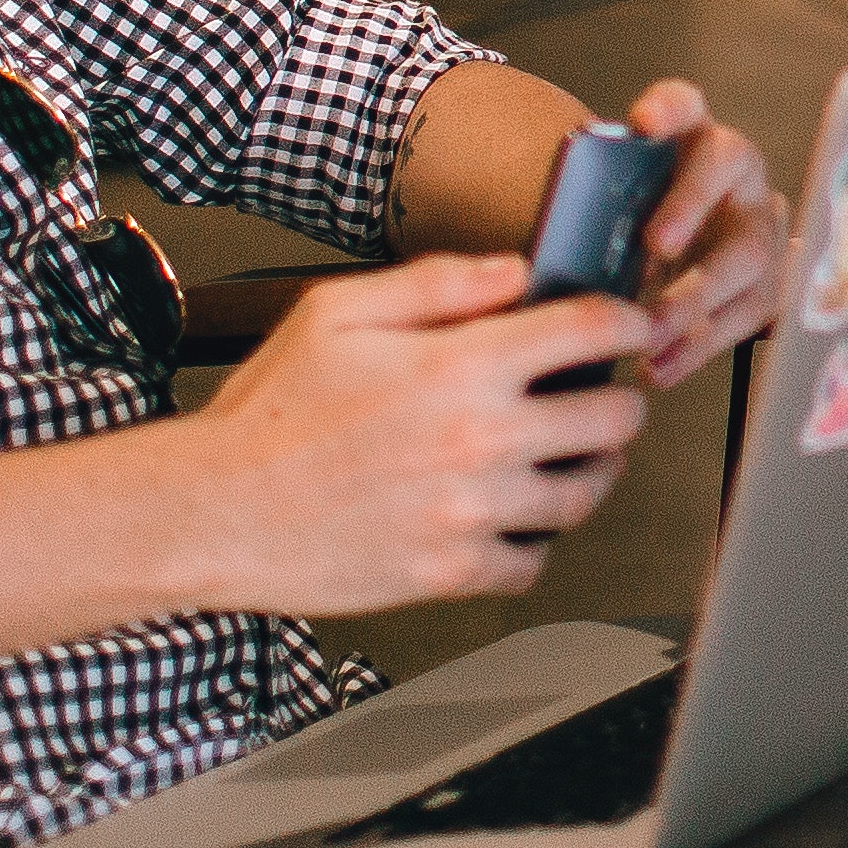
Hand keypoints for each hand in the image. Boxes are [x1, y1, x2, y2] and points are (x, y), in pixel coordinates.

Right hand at [180, 250, 654, 608]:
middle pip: (611, 418)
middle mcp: (480, 440)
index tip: (632, 325)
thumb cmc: (269, 413)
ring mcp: (471, 513)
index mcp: (459, 366)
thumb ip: (438, 283)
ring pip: (584, 494)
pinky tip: (513, 517)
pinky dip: (535, 541)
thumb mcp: (339, 312)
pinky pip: (534, 562)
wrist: (216, 511)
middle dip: (619, 399)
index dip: (628, 321)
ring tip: (571, 457)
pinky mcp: (451, 572)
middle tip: (603, 396)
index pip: (588, 332)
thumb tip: (515, 274)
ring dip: (591, 471)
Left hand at [617, 79, 783, 385]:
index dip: (669, 108)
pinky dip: (700, 346)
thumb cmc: (641, 227)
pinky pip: (748, 313)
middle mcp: (738, 171)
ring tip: (650, 334)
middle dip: (690, 207)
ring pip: (747, 252)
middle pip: (725, 168)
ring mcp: (763, 223)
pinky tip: (661, 367)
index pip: (686, 105)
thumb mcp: (623, 210)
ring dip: (696, 297)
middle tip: (654, 246)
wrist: (698, 254)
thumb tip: (556, 263)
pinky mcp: (773, 280)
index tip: (643, 122)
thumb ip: (602, 218)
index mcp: (693, 137)